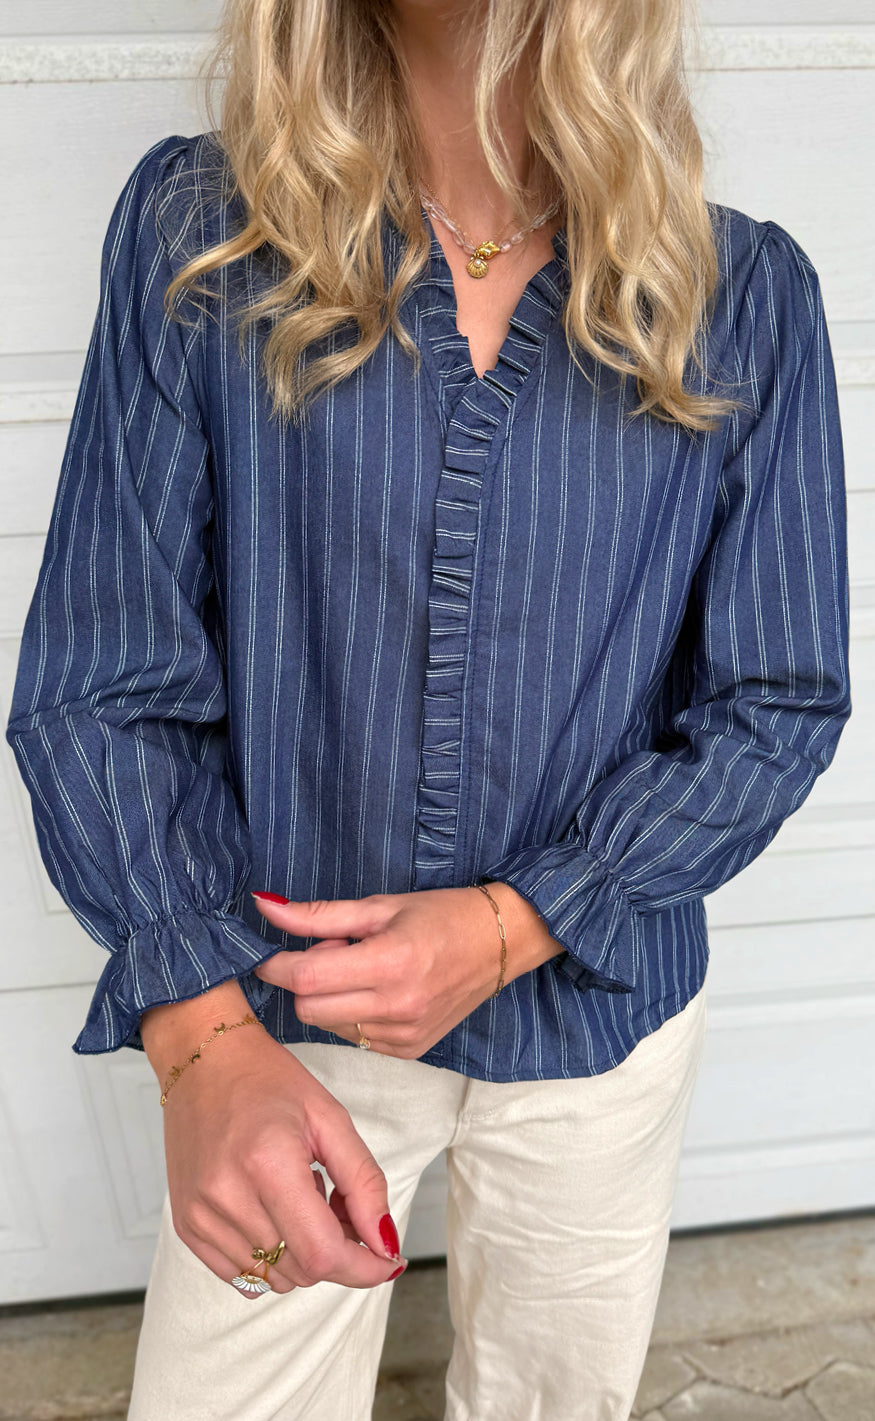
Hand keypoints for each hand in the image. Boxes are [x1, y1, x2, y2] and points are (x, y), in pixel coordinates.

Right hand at [159, 1022, 406, 1298]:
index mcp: (268, 1163)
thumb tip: (386, 1242)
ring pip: (275, 1278)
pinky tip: (275, 1213)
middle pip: (301, 1270)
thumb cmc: (268, 1081)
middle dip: (338, 1251)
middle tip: (342, 1205)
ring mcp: (199, 1216)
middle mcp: (226, 1197)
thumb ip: (364, 1182)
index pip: (321, 1253)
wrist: (204, 1060)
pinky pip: (242, 1276)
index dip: (363, 1267)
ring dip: (303, 1253)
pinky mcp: (186, 1226)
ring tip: (303, 1198)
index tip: (388, 1260)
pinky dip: (271, 1259)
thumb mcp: (330, 1118)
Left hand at [251, 883, 559, 1057]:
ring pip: (330, 1026)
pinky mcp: (409, 1051)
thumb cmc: (442, 915)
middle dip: (306, 981)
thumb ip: (319, 915)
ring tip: (364, 971)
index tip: (267, 955)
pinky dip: (354, 1016)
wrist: (499, 944)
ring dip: (332, 998)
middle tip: (335, 952)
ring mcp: (404, 1035)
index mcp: (389, 962)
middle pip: (309, 1009)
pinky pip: (355, 1039)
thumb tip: (265, 908)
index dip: (276, 966)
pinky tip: (379, 992)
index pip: (307, 978)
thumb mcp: (380, 906)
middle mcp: (396, 1007)